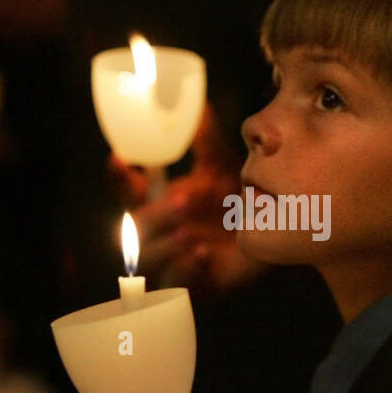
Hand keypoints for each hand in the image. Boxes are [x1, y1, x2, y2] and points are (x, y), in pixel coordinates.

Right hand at [108, 105, 267, 295]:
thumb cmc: (237, 201)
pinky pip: (175, 286)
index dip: (119, 177)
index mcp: (158, 203)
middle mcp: (159, 234)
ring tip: (188, 234)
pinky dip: (184, 271)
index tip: (120, 158)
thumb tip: (198, 106)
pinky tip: (202, 256)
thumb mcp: (222, 169)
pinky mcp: (192, 286)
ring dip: (163, 246)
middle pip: (134, 229)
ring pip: (146, 260)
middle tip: (183, 201)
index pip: (127, 191)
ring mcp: (172, 261)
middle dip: (153, 216)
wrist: (272, 235)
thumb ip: (206, 141)